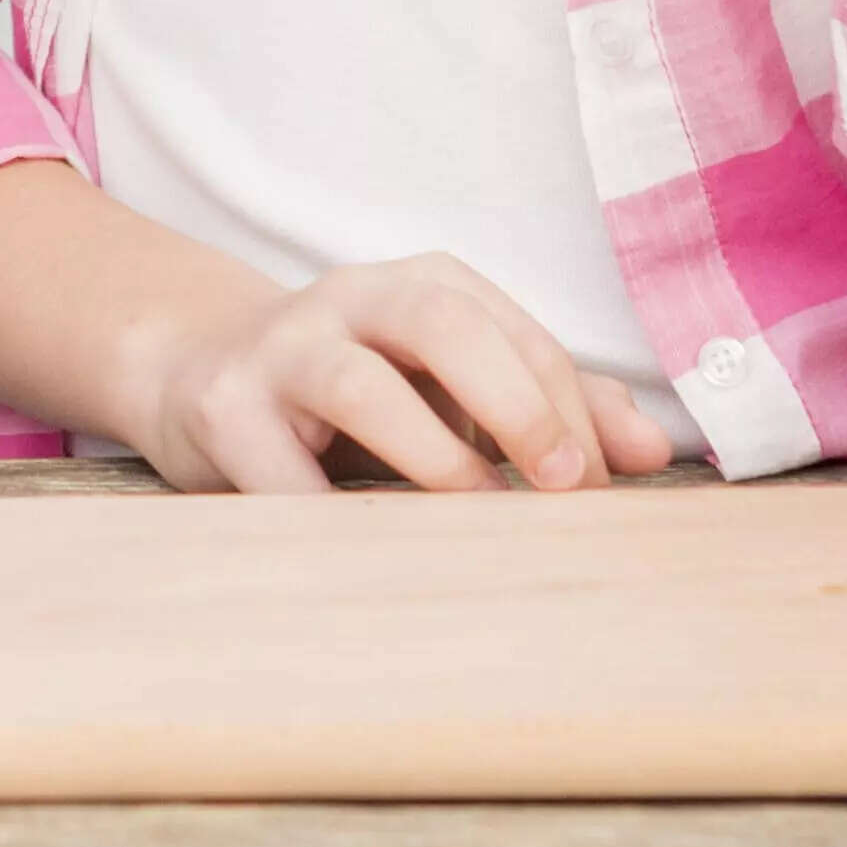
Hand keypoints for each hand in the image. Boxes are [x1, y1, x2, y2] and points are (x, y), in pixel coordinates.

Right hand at [111, 254, 677, 497]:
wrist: (193, 371)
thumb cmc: (352, 389)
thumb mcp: (449, 384)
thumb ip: (550, 405)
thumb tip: (654, 450)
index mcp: (421, 287)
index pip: (514, 332)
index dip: (571, 406)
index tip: (606, 484)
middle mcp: (351, 299)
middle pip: (441, 323)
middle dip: (516, 402)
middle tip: (565, 484)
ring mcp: (280, 348)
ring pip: (359, 382)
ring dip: (431, 456)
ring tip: (476, 516)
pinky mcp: (221, 407)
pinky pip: (279, 470)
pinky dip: (331, 518)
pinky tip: (371, 559)